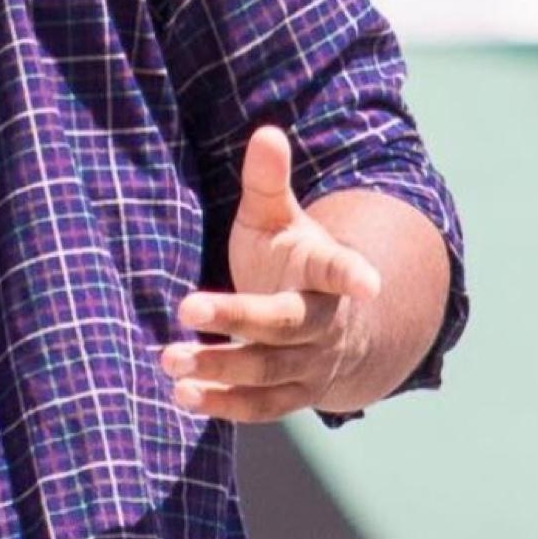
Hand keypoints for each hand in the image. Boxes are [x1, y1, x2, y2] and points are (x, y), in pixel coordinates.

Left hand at [162, 126, 382, 422]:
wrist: (328, 326)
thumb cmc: (290, 259)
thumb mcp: (278, 218)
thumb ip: (268, 182)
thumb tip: (266, 132)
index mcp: (327, 270)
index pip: (343, 269)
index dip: (355, 274)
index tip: (369, 282)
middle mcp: (325, 322)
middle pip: (286, 324)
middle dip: (238, 318)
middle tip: (186, 305)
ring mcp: (311, 364)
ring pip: (269, 371)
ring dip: (220, 368)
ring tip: (168, 358)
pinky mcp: (292, 394)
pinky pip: (261, 405)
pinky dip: (224, 404)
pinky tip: (182, 396)